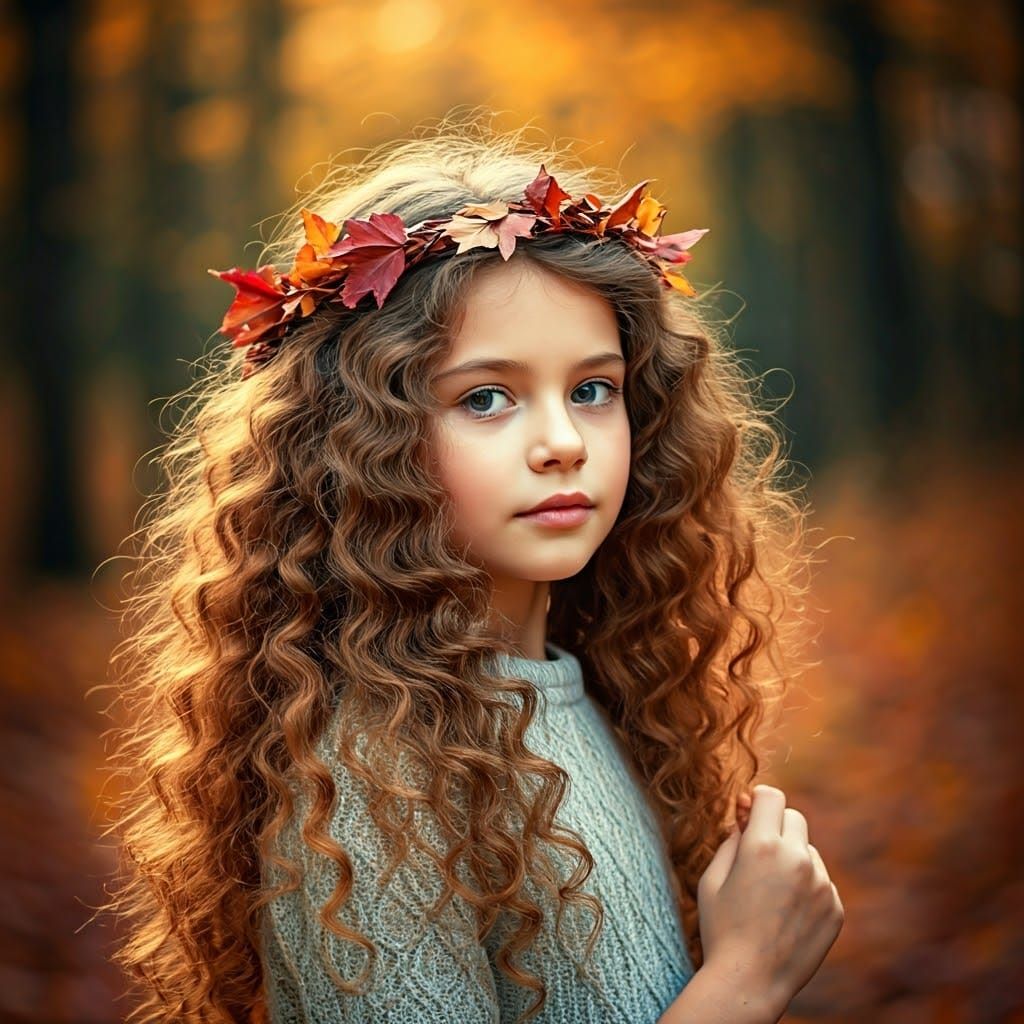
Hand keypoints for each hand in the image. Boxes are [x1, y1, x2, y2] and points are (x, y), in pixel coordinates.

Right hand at [696, 785, 843, 1018]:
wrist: (750, 981)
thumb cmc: (721, 927)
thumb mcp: (712, 877)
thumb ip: (731, 839)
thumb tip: (747, 815)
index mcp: (762, 846)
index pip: (772, 797)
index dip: (758, 799)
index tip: (750, 811)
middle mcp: (798, 860)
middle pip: (794, 818)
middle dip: (776, 825)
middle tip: (758, 850)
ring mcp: (821, 885)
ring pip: (809, 851)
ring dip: (792, 858)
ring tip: (771, 893)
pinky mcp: (835, 909)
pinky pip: (821, 881)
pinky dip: (806, 887)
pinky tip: (786, 913)